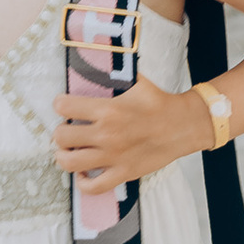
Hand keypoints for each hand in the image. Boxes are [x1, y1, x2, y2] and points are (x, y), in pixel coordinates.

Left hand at [53, 79, 203, 192]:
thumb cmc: (158, 102)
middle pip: (62, 137)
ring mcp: (114, 157)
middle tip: (67, 129)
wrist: (183, 125)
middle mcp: (107, 135)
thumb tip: (96, 57)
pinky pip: (94, 187)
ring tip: (69, 150)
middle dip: (60, 131)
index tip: (63, 105)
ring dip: (64, 156)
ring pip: (70, 163)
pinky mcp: (123, 173)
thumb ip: (112, 74)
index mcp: (108, 110)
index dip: (59, 104)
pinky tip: (83, 173)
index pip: (64, 107)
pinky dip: (82, 182)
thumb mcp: (135, 80)